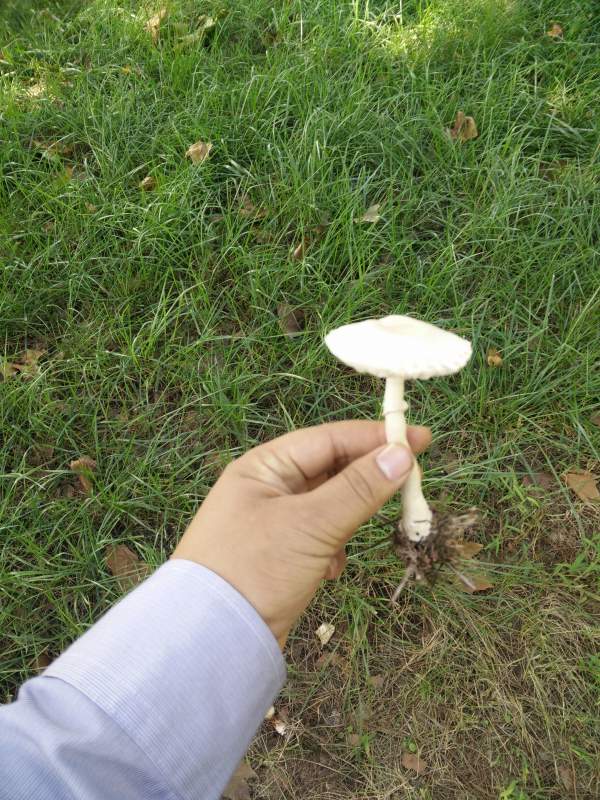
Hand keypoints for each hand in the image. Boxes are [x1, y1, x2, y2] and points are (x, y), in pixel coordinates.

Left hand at [172, 420, 430, 646]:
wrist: (210, 640)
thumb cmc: (255, 568)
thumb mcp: (311, 524)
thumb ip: (358, 488)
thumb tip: (403, 454)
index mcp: (264, 466)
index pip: (329, 439)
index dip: (375, 437)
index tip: (420, 438)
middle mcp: (267, 487)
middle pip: (331, 470)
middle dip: (366, 481)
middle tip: (410, 486)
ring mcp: (273, 521)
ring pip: (329, 505)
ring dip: (348, 519)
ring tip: (355, 539)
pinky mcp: (280, 554)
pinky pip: (319, 537)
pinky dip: (332, 548)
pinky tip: (330, 569)